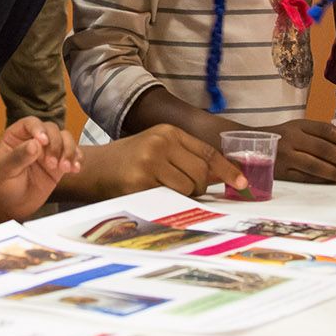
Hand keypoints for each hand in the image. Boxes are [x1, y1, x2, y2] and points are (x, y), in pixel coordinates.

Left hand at [0, 117, 81, 220]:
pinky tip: (75, 169)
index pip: (31, 123)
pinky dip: (77, 160)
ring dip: (69, 151)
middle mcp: (34, 140)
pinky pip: (72, 156)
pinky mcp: (58, 165)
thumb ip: (18, 157)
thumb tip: (34, 144)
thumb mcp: (4, 171)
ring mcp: (48, 151)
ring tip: (65, 168)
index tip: (43, 141)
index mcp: (16, 136)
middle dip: (56, 144)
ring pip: (65, 139)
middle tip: (52, 164)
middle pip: (52, 130)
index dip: (39, 129)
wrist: (8, 206)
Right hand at [81, 124, 246, 196]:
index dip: (227, 169)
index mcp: (168, 132)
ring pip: (188, 188)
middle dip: (198, 188)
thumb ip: (187, 157)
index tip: (242, 183)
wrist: (94, 168)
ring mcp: (149, 162)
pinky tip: (152, 195)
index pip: (207, 152)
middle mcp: (160, 143)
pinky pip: (169, 199)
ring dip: (182, 196)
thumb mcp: (158, 149)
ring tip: (162, 190)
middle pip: (200, 173)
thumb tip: (223, 176)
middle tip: (183, 189)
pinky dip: (167, 202)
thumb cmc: (130, 161)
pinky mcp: (140, 183)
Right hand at [269, 119, 335, 183]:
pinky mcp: (281, 172)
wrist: (248, 145)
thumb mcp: (296, 128)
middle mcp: (292, 139)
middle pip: (322, 148)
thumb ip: (317, 134)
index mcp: (298, 125)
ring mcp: (285, 156)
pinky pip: (305, 177)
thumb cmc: (281, 138)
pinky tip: (333, 182)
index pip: (325, 129)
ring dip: (335, 172)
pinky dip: (321, 180)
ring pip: (314, 165)